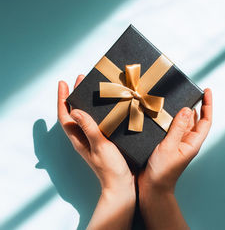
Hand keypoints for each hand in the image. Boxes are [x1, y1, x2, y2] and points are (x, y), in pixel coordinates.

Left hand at [58, 75, 134, 228]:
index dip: (62, 99)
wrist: (122, 185)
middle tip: (81, 79)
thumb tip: (75, 110)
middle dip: (75, 95)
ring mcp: (94, 140)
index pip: (65, 116)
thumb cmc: (110, 168)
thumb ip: (89, 128)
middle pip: (75, 113)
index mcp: (79, 139)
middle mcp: (84, 138)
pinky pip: (99, 122)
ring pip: (87, 117)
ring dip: (88, 102)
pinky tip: (110, 107)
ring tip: (94, 89)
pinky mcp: (105, 141)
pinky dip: (100, 111)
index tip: (64, 83)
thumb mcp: (99, 145)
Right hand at [138, 88, 212, 229]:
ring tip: (179, 97)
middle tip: (192, 90)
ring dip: (182, 110)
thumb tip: (188, 110)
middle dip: (196, 104)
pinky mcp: (168, 144)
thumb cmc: (162, 172)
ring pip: (184, 122)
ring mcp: (178, 142)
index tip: (207, 91)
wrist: (152, 188)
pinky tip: (165, 112)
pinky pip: (172, 128)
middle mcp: (187, 141)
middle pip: (196, 119)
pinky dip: (171, 118)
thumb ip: (177, 128)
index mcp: (193, 143)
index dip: (208, 105)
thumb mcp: (169, 146)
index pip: (206, 120)